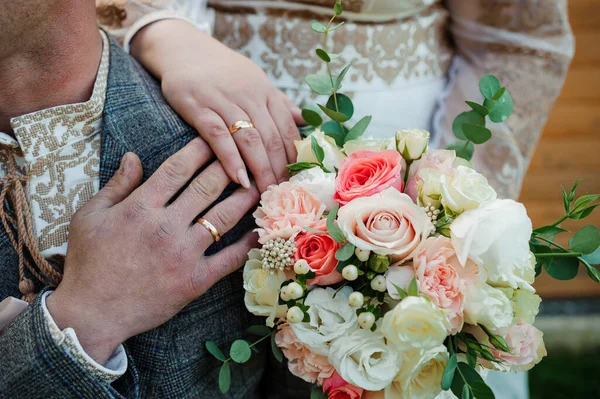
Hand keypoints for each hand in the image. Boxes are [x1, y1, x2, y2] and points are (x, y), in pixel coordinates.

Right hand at [47, 139, 258, 363]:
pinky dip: (248, 244)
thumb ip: (117, 185)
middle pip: (207, 187)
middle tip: (246, 156)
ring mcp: (184, 254)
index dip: (200, 150)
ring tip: (260, 184)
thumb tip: (134, 156)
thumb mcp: (91, 217)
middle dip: (229, 167)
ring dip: (245, 198)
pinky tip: (260, 230)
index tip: (215, 140)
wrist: (92, 313)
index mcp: (140, 207)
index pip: (178, 168)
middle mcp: (166, 226)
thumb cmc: (88, 263)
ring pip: (223, 217)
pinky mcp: (195, 280)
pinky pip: (229, 259)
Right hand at [130, 19, 303, 192]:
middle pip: (271, 138)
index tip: (297, 181)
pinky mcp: (198, 107)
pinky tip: (239, 179)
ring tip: (265, 193)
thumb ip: (278, 102)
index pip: (286, 129)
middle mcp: (248, 95)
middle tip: (283, 194)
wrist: (181, 48)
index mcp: (264, 91)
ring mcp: (223, 101)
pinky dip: (230, 159)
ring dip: (260, 169)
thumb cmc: (221, 70)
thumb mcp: (254, 79)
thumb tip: (304, 121)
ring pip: (249, 140)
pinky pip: (218, 136)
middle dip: (279, 170)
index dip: (294, 158)